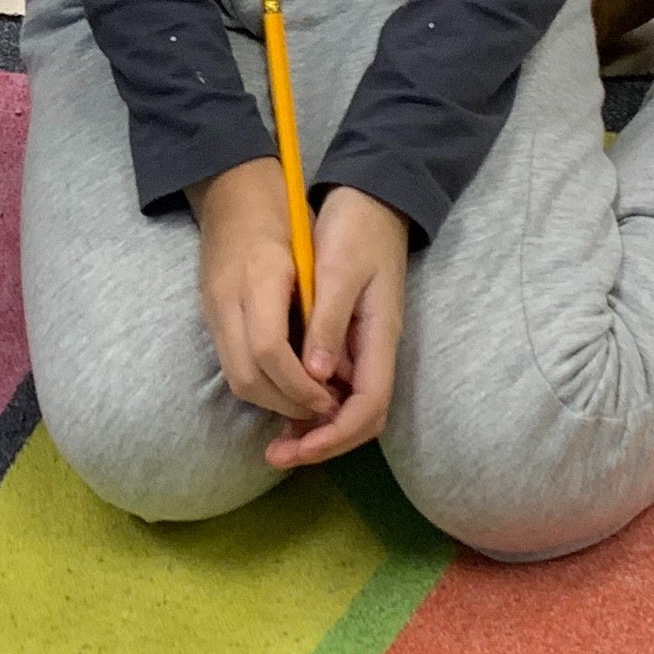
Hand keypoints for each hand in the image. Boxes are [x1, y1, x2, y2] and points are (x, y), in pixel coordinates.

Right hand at [193, 160, 336, 426]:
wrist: (231, 187)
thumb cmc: (281, 211)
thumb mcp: (312, 250)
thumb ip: (321, 307)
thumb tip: (334, 366)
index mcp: (259, 277)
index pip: (270, 351)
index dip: (300, 385)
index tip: (329, 398)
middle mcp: (227, 298)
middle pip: (246, 377)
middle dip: (285, 404)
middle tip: (322, 410)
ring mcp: (212, 308)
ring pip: (235, 377)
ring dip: (272, 399)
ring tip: (309, 400)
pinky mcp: (209, 315)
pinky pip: (231, 363)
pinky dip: (260, 382)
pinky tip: (288, 382)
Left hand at [272, 189, 406, 469]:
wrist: (370, 198)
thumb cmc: (356, 229)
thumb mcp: (339, 269)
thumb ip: (328, 323)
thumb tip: (316, 377)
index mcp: (379, 336)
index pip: (367, 406)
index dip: (334, 435)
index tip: (298, 447)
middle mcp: (374, 350)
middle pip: (359, 418)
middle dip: (322, 443)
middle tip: (277, 455)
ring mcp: (362, 347)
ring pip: (345, 407)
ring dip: (313, 430)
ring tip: (275, 445)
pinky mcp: (347, 339)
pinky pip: (332, 385)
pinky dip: (309, 405)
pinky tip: (280, 409)